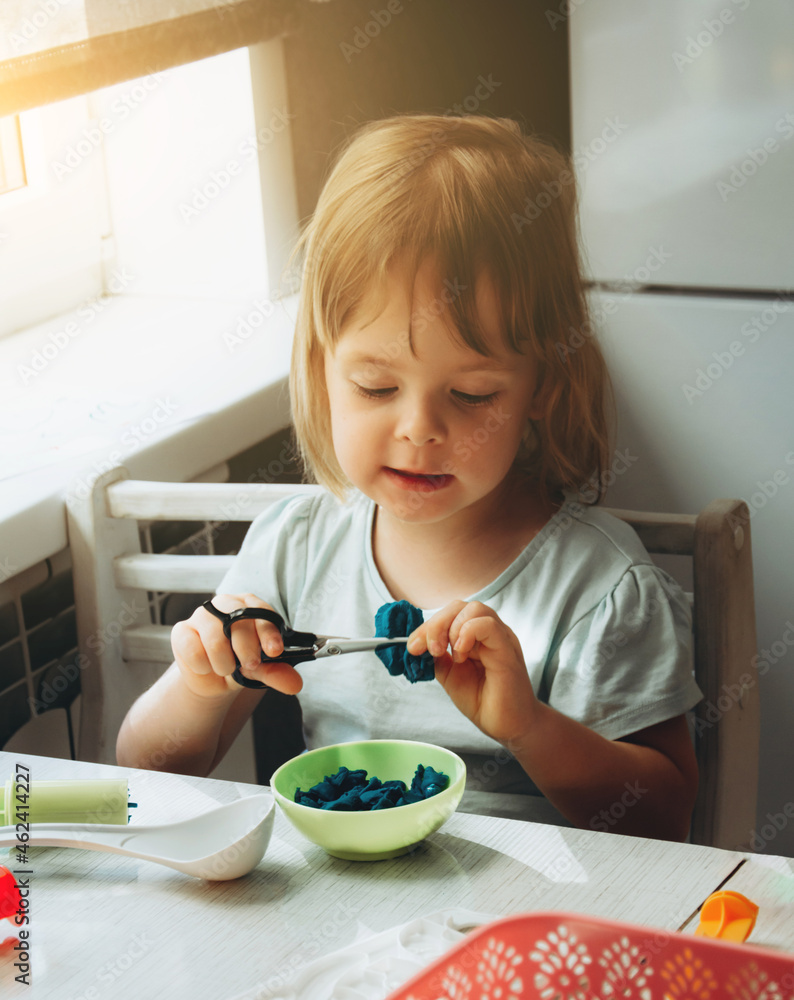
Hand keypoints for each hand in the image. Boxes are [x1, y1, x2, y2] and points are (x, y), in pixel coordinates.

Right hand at [170, 593, 302, 699]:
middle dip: (247, 649)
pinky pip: (193, 649)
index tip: (274, 652)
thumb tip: (295, 684)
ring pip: (214, 638)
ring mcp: (202, 615)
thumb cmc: (238, 663)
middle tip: (250, 665)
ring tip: (226, 669)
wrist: (212, 679)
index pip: (261, 612)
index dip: (268, 633)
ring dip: (224, 662)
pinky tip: (206, 667)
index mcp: (250, 606)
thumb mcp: (260, 669)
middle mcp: (226, 604)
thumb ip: (276, 673)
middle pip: (238, 622)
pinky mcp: (181, 630)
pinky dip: (203, 666)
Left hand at [406, 599, 537, 745]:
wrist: (508, 726)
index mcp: (474, 636)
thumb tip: (419, 643)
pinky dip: (468, 633)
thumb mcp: (450, 676)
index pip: (449, 615)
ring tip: (448, 654)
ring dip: (451, 628)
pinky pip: (488, 625)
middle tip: (428, 649)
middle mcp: (489, 632)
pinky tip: (461, 653)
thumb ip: (438, 657)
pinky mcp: (507, 648)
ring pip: (475, 609)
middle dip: (436, 624)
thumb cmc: (484, 701)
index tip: (412, 647)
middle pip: (459, 607)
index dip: (427, 627)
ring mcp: (500, 637)